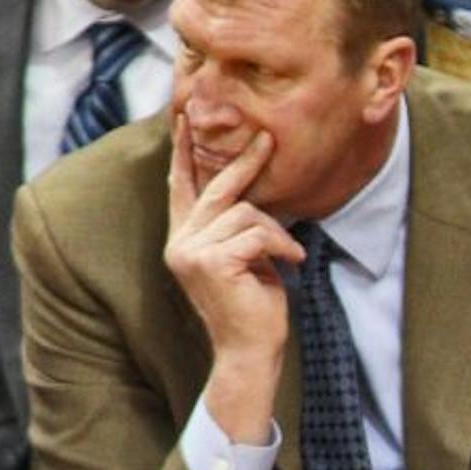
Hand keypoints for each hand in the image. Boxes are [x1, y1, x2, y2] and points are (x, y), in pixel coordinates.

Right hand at [164, 118, 300, 441]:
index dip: (183, 152)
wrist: (249, 352)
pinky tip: (290, 265)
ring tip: (288, 257)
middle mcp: (180, 242)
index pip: (181, 187)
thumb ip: (236, 228)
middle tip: (269, 140)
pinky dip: (280, 246)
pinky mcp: (212, 261)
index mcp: (184, 238)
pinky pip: (257, 234)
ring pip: (247, 213)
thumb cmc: (252, 308)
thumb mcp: (243, 260)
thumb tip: (252, 195)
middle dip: (246, 163)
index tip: (184, 117)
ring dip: (277, 234)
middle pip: (216, 189)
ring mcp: (192, 252)